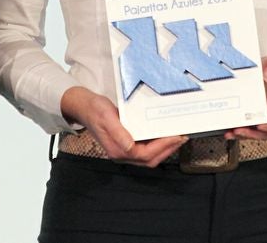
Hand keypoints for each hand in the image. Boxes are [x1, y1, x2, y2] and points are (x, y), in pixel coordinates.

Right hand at [59, 86, 185, 166]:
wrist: (84, 107)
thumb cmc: (95, 110)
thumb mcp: (107, 117)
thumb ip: (119, 133)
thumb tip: (130, 147)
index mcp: (118, 149)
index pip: (145, 154)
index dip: (163, 147)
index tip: (176, 137)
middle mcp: (121, 153)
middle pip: (150, 160)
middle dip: (168, 150)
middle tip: (182, 138)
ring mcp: (123, 150)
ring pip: (149, 158)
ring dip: (164, 150)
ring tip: (177, 139)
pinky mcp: (125, 145)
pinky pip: (145, 151)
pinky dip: (157, 146)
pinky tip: (164, 137)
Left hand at [226, 47, 266, 140]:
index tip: (261, 126)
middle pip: (266, 132)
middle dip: (252, 134)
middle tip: (239, 130)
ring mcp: (264, 112)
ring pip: (255, 131)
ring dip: (243, 134)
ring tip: (230, 132)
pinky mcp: (254, 110)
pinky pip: (248, 123)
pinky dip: (238, 127)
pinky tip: (227, 128)